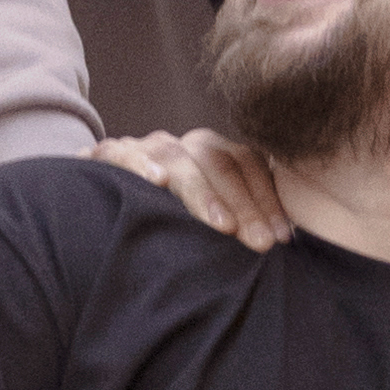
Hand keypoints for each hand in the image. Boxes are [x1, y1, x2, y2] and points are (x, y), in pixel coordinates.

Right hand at [88, 129, 293, 248]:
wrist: (105, 200)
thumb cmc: (171, 217)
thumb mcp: (209, 216)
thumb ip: (240, 221)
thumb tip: (284, 241)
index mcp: (213, 153)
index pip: (248, 165)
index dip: (267, 200)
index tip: (283, 237)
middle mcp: (184, 146)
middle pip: (220, 163)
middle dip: (245, 205)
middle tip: (261, 243)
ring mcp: (149, 147)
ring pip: (178, 158)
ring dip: (202, 193)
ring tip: (223, 225)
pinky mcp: (110, 154)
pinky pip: (122, 151)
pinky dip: (141, 164)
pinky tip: (156, 182)